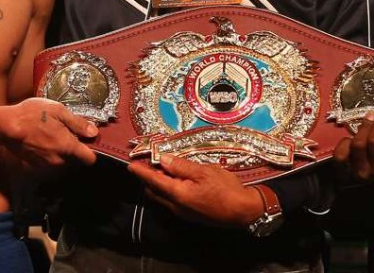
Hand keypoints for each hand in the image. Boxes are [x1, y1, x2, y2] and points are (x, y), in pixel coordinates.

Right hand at [0, 98, 97, 167]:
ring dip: (61, 153)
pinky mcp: (35, 168)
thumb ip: (78, 123)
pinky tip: (41, 143)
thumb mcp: (58, 111)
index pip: (89, 160)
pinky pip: (49, 164)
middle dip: (73, 149)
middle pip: (75, 161)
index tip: (86, 141)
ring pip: (62, 163)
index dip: (91, 150)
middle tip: (64, 133)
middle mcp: (58, 161)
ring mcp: (45, 166)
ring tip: (50, 136)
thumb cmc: (31, 115)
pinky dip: (48, 156)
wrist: (5, 126)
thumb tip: (94, 132)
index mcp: (67, 147)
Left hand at [128, 155, 264, 227]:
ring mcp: (183, 212)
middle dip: (147, 178)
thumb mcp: (204, 171)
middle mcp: (176, 206)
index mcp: (177, 194)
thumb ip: (181, 166)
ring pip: (163, 197)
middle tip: (146, 163)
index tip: (130, 164)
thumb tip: (163, 159)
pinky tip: (176, 180)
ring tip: (160, 168)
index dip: (141, 172)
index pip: (153, 181)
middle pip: (154, 191)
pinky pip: (172, 201)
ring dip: (158, 184)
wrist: (243, 211)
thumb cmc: (225, 188)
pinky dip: (168, 190)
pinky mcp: (191, 214)